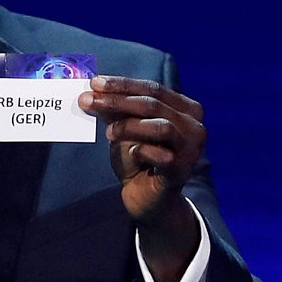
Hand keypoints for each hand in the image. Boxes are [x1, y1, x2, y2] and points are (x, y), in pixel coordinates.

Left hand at [79, 75, 205, 223]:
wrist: (148, 198)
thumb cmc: (140, 159)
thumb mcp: (127, 128)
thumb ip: (116, 110)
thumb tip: (93, 90)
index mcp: (185, 109)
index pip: (152, 88)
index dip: (122, 85)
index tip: (94, 83)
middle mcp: (194, 126)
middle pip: (153, 104)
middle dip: (117, 101)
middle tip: (88, 101)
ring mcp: (191, 149)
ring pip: (161, 127)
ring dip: (129, 126)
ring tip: (108, 132)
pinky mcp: (182, 170)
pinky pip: (162, 156)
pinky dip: (143, 151)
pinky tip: (132, 153)